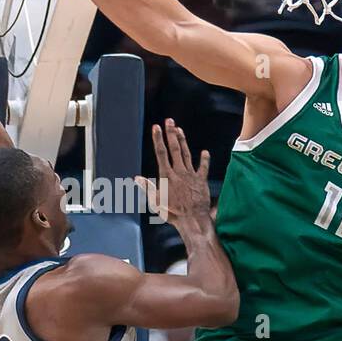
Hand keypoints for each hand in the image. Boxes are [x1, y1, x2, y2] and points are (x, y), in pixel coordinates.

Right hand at [136, 119, 211, 235]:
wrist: (193, 219)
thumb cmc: (173, 213)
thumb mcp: (156, 202)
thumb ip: (147, 188)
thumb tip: (136, 177)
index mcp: (166, 176)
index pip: (161, 153)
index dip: (158, 139)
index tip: (156, 127)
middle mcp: (179, 172)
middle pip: (174, 149)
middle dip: (171, 133)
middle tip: (169, 120)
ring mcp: (191, 175)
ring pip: (186, 154)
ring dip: (182, 141)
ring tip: (179, 129)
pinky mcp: (200, 180)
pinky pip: (203, 167)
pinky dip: (204, 159)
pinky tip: (205, 152)